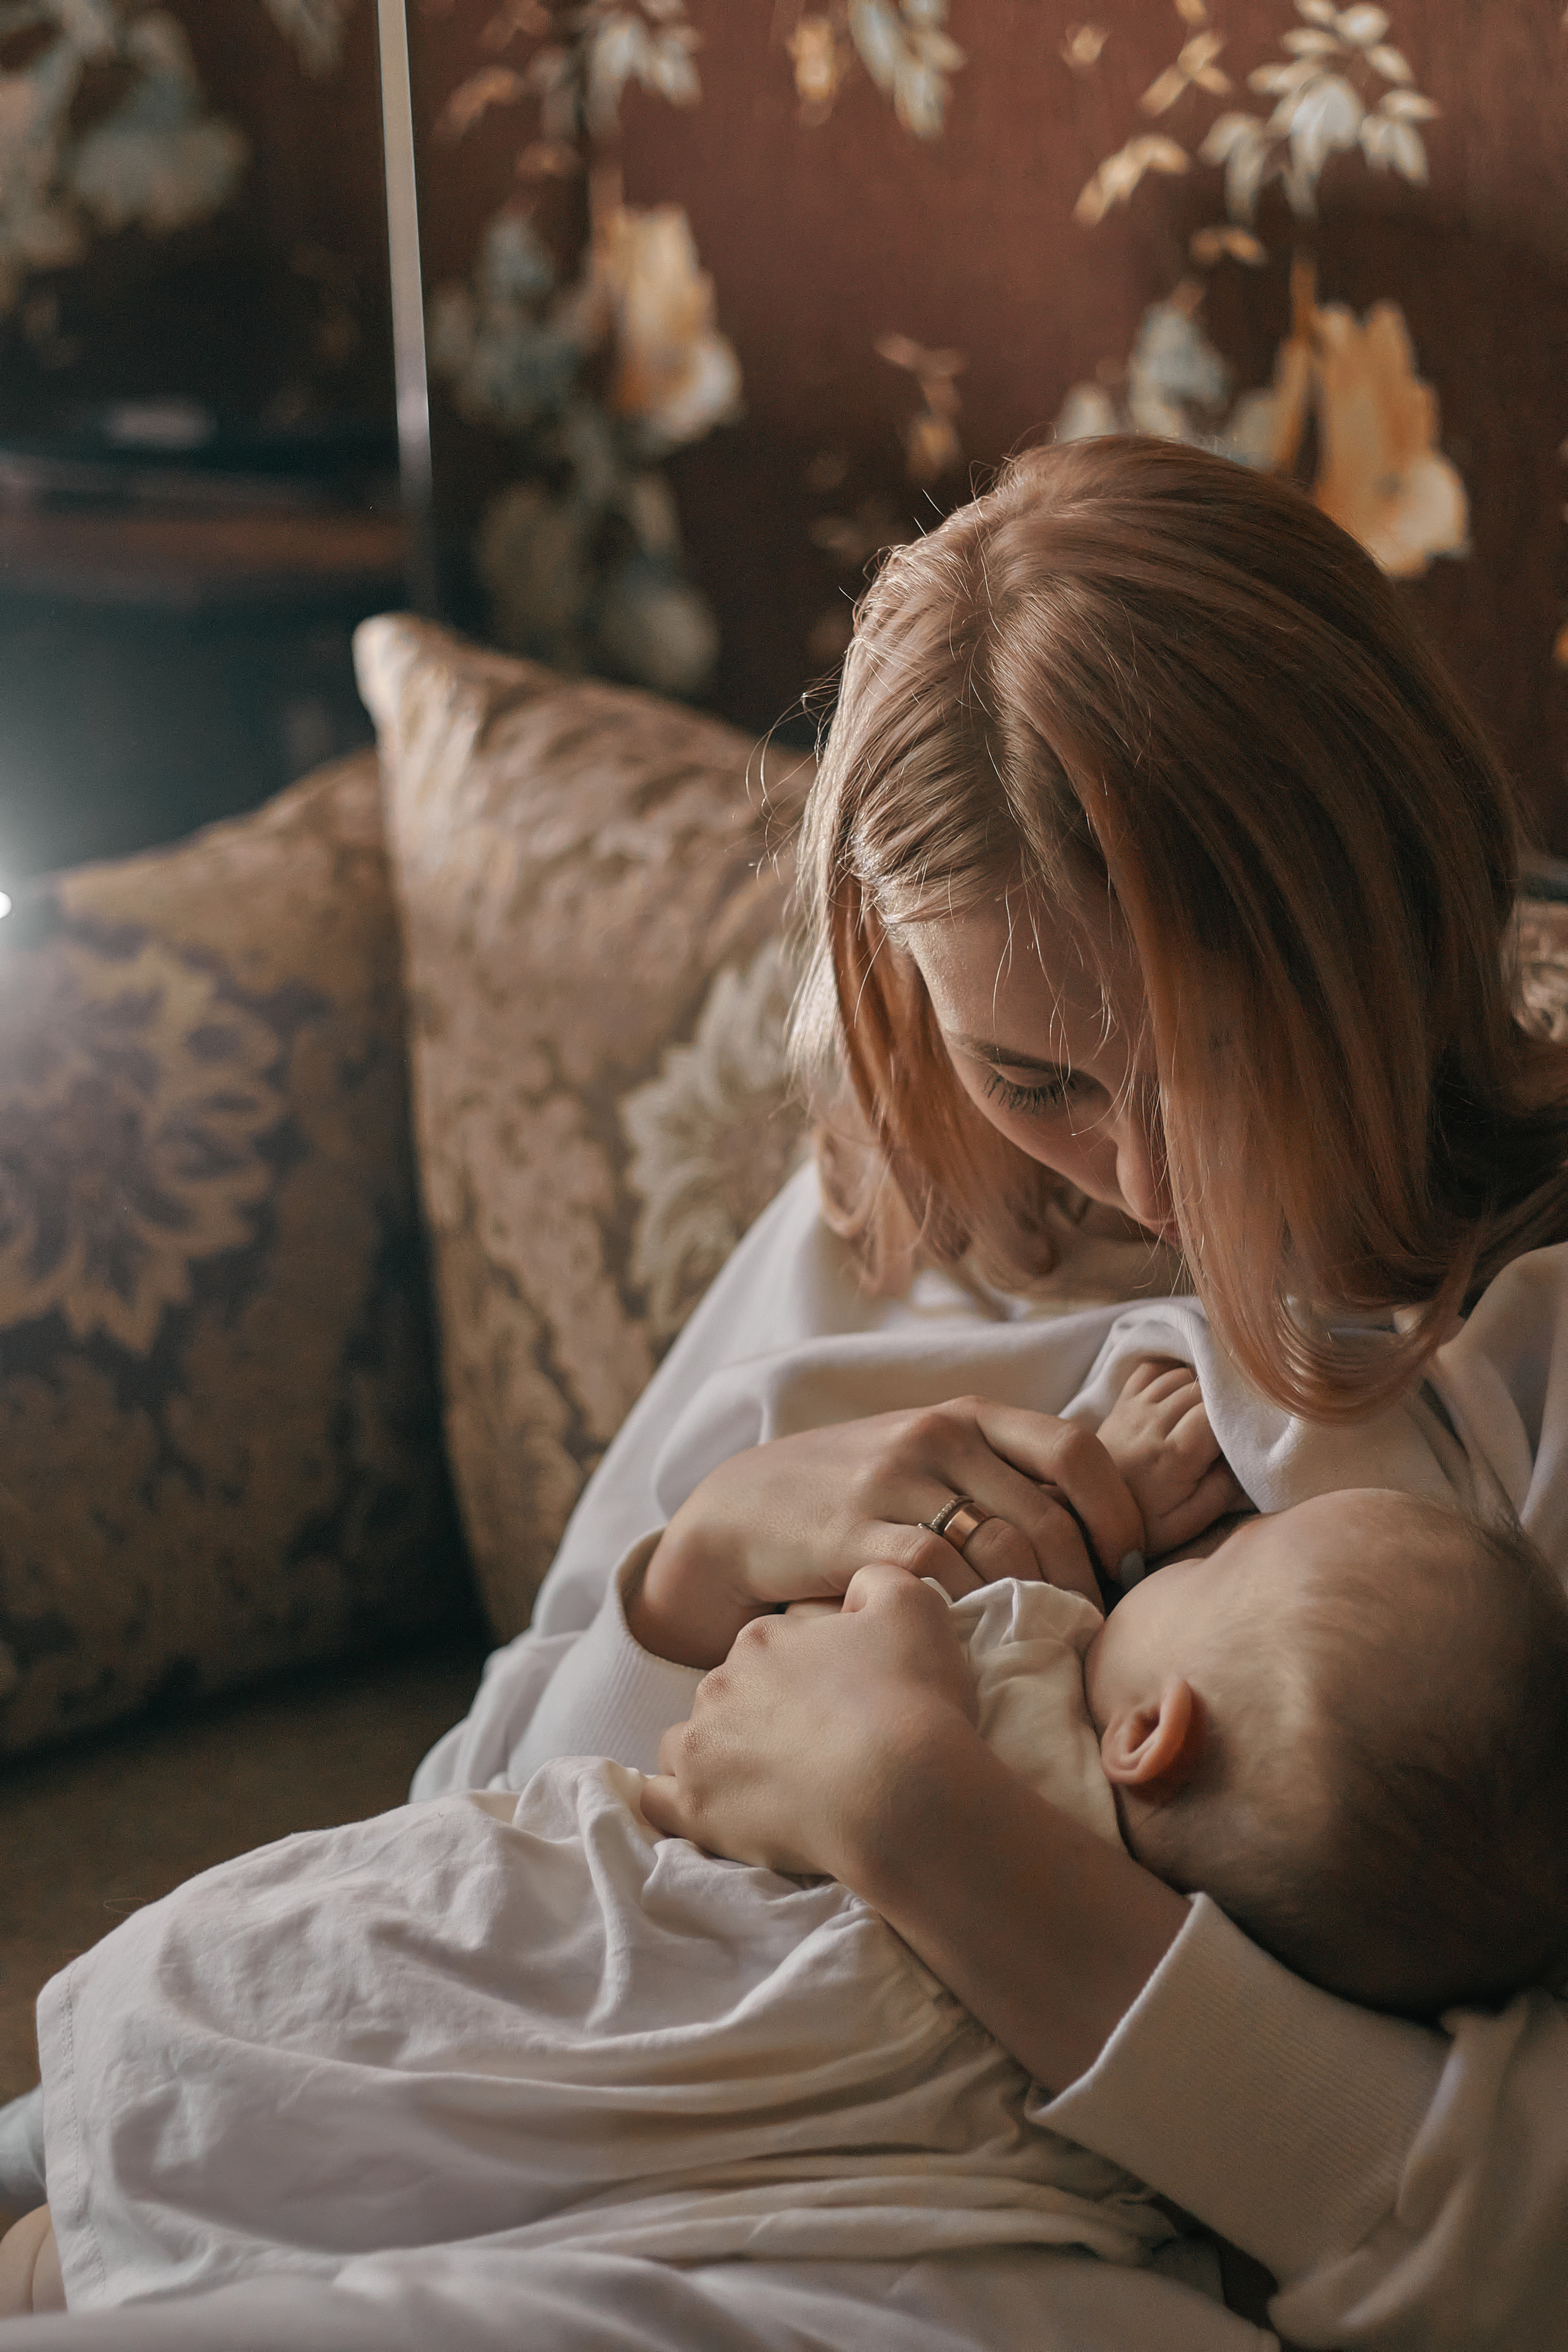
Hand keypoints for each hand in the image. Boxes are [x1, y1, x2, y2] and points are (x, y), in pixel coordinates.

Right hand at [627, 1396, 1144, 1666]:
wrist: (737, 1514)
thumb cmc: (849, 1498)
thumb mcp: (923, 1462)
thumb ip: (995, 1478)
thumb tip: (1093, 1532)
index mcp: (964, 1415)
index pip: (1076, 1450)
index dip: (1118, 1512)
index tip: (1127, 1565)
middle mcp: (934, 1437)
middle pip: (1048, 1516)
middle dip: (1084, 1582)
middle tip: (1090, 1628)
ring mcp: (892, 1483)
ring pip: (1003, 1550)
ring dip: (1037, 1607)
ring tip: (1044, 1643)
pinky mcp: (853, 1534)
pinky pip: (940, 1579)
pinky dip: (971, 1615)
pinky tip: (974, 1641)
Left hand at [639, 1565, 979, 1877]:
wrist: (902, 1793)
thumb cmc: (911, 1699)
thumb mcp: (913, 1607)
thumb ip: (879, 1580)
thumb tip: (859, 1584)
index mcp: (762, 1639)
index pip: (768, 1650)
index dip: (802, 1676)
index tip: (835, 1703)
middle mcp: (720, 1685)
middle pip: (729, 1696)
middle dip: (759, 1715)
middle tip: (812, 1747)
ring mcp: (702, 1750)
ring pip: (687, 1744)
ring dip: (714, 1755)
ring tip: (765, 1781)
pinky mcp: (697, 1811)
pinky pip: (657, 1802)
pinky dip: (668, 1801)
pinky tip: (694, 1806)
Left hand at [1094, 1358, 1248, 1554]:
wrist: (1085, 1518)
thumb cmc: (1143, 1524)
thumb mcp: (1189, 1522)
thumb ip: (1223, 1489)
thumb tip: (1246, 1455)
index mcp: (1173, 1453)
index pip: (1216, 1411)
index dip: (1240, 1412)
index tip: (1253, 1424)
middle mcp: (1152, 1422)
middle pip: (1202, 1387)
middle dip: (1226, 1398)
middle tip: (1238, 1418)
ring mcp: (1134, 1409)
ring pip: (1180, 1374)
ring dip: (1202, 1385)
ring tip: (1214, 1410)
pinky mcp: (1122, 1404)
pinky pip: (1152, 1370)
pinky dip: (1172, 1372)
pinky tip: (1184, 1392)